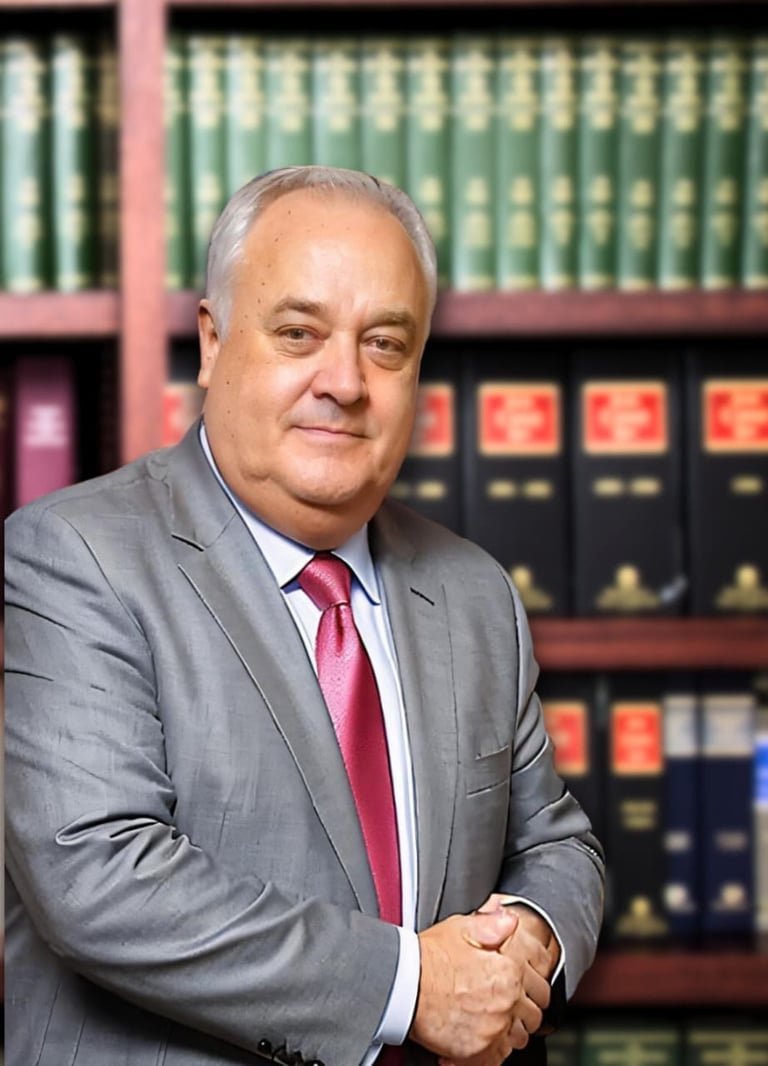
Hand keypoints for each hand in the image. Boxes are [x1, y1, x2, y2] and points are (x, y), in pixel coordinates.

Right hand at [434, 897, 558, 1065]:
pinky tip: (483, 1035)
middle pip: (533, 1016)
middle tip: (508, 1004)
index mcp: (508, 970)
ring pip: (520, 1038)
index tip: (521, 987)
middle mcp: (506, 1001)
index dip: (533, 987)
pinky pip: (499, 1056)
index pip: (541, 987)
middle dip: (524, 1010)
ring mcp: (493, 1028)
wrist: (403, 985)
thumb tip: (511, 919)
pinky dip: (495, 1048)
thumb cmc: (429, 958)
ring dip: (512, 1030)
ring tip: (494, 1020)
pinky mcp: (477, 1050)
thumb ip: (493, 923)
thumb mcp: (461, 928)